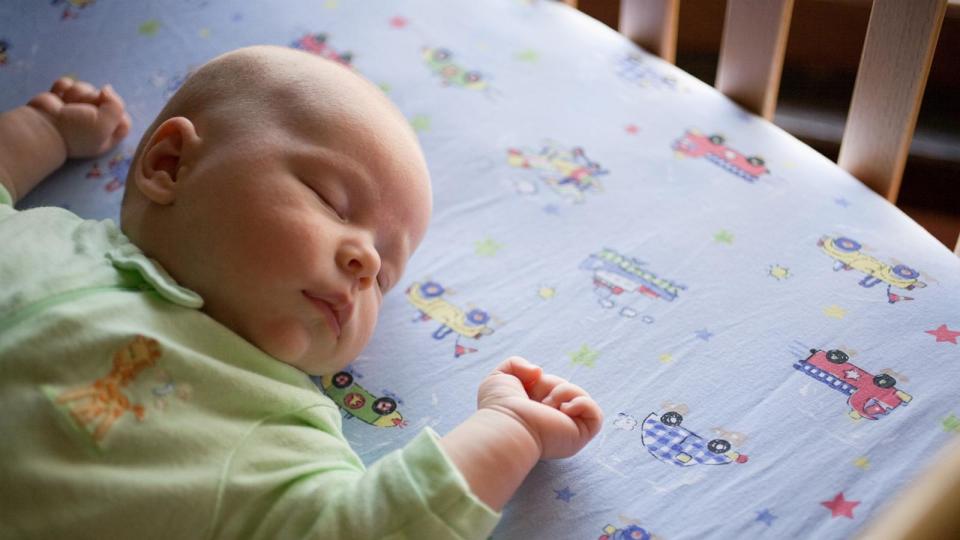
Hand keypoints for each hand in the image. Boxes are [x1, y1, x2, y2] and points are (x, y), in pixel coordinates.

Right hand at [27, 77, 131, 157]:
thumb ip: (116, 105)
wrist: (42, 126)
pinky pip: (69, 84)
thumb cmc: (75, 130)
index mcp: (106, 135)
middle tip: (84, 108)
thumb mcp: (105, 123)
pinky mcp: (61, 98)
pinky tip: (59, 96)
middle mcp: (93, 123)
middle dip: (95, 99)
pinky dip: (63, 87)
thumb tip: (107, 88)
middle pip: (106, 100)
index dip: (118, 112)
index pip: (123, 120)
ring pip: (87, 89)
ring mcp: (77, 109)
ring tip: (68, 104)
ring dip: (78, 93)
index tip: (107, 111)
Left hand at [477, 356, 602, 459]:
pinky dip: (582, 404)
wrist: (507, 423)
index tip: (526, 387)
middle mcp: (554, 421)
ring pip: (581, 397)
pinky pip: (596, 414)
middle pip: (567, 388)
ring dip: (564, 392)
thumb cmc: (498, 405)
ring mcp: (568, 429)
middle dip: (552, 385)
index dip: (542, 382)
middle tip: (535, 399)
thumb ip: (517, 364)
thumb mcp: (502, 375)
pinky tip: (563, 410)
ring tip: (547, 405)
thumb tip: (539, 371)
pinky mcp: (580, 435)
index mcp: (538, 411)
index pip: (552, 387)